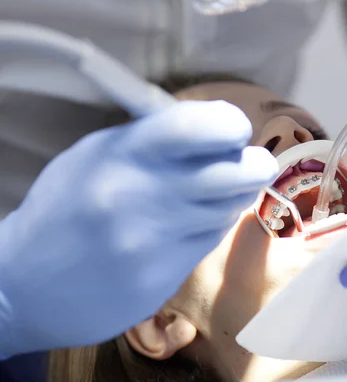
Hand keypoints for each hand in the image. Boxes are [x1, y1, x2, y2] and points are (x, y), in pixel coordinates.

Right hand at [0, 101, 277, 356]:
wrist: (26, 285)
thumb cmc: (66, 207)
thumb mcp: (99, 154)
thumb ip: (156, 138)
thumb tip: (218, 127)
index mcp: (123, 153)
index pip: (197, 127)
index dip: (230, 125)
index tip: (235, 131)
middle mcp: (142, 196)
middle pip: (235, 174)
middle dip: (255, 164)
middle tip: (252, 162)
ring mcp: (154, 242)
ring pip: (228, 209)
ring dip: (233, 197)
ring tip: (212, 193)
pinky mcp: (163, 279)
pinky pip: (210, 241)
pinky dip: (211, 226)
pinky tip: (190, 224)